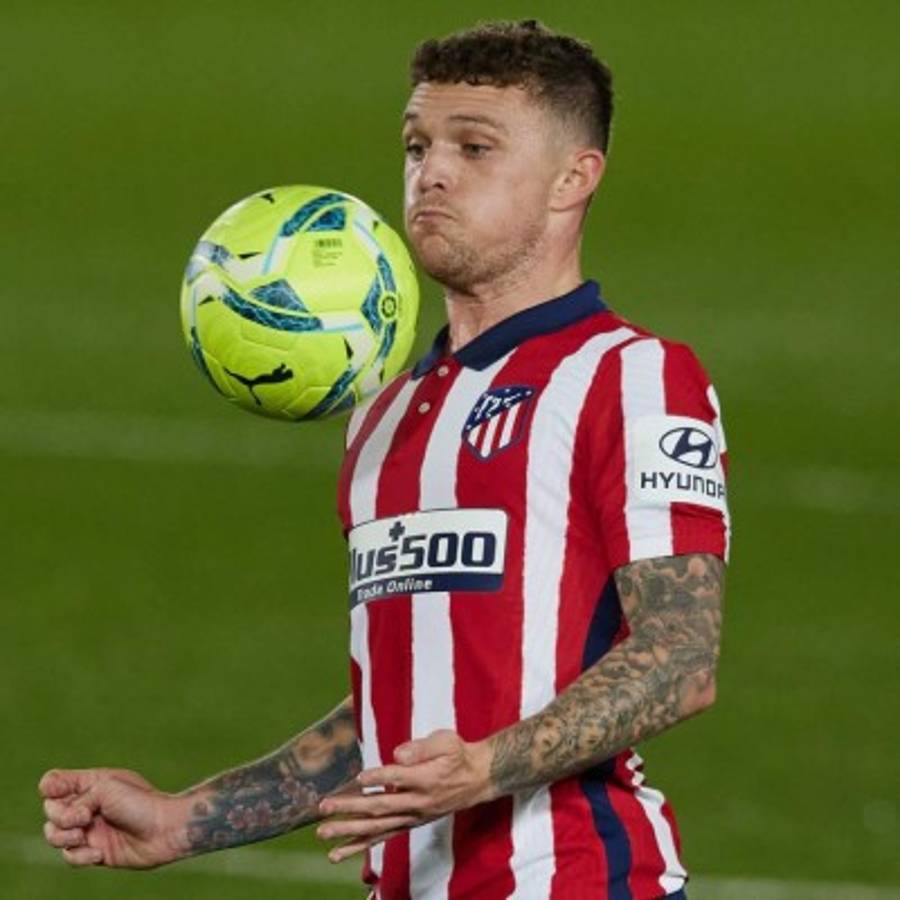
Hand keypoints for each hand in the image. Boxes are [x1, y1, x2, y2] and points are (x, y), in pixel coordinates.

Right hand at [39, 767, 188, 867]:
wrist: (164, 829)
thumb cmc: (140, 802)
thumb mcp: (105, 789)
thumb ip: (77, 800)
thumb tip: (62, 821)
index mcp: (90, 783)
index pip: (54, 782)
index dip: (49, 788)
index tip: (56, 791)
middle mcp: (86, 805)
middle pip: (50, 811)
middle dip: (61, 815)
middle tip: (84, 817)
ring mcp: (89, 829)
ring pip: (54, 836)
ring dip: (63, 836)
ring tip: (83, 836)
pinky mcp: (94, 851)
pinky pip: (70, 856)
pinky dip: (80, 856)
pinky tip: (99, 853)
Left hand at [316, 730, 491, 862]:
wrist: (476, 779)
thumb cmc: (458, 755)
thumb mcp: (447, 741)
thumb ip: (422, 747)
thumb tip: (398, 753)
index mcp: (427, 779)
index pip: (398, 779)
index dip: (379, 779)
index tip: (360, 777)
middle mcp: (418, 803)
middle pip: (380, 807)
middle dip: (350, 807)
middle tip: (324, 806)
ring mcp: (412, 817)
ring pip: (377, 827)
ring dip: (348, 830)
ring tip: (323, 832)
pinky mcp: (408, 823)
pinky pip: (381, 837)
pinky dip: (359, 845)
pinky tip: (338, 852)